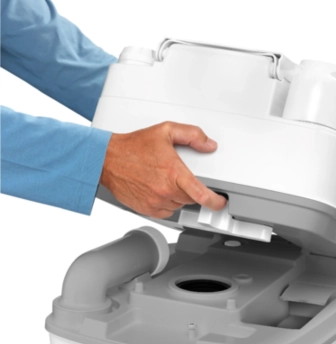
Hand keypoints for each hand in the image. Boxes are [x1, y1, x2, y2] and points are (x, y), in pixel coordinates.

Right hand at [100, 121, 226, 218]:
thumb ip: (191, 135)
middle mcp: (165, 190)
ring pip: (179, 205)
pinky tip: (159, 189)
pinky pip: (166, 212)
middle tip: (180, 177)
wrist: (108, 160)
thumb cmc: (133, 147)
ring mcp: (155, 201)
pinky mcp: (146, 209)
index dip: (215, 202)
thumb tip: (208, 144)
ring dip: (178, 196)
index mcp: (173, 172)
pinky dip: (167, 203)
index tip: (220, 202)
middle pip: (191, 199)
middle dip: (191, 190)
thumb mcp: (165, 131)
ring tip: (166, 180)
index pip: (201, 194)